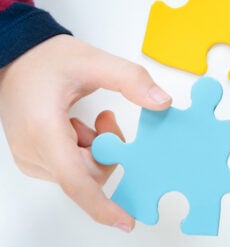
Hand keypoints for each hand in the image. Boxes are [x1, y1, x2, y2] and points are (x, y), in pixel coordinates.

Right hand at [0, 35, 171, 231]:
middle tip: (106, 119)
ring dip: (96, 148)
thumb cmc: (48, 60)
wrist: (17, 59)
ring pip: (82, 173)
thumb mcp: (94, 61)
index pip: (75, 181)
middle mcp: (33, 152)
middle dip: (108, 151)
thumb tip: (162, 102)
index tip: (125, 221)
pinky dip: (84, 149)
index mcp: (44, 131)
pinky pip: (72, 167)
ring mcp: (32, 159)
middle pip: (87, 175)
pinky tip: (77, 125)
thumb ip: (131, 80)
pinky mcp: (36, 159)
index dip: (101, 204)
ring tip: (89, 118)